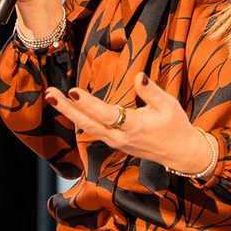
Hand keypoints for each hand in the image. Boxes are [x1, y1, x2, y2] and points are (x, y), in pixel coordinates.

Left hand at [46, 73, 215, 174]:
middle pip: (87, 123)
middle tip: (49, 94)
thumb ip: (151, 91)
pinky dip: (80, 119)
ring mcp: (116, 142)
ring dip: (70, 113)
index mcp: (133, 127)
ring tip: (53, 98)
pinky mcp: (115, 143)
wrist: (181, 154)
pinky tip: (70, 109)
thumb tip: (138, 76)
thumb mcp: (169, 106)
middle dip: (67, 109)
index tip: (73, 91)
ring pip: (88, 128)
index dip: (88, 103)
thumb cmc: (176, 127)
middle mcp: (120, 137)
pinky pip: (94, 131)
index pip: (105, 114)